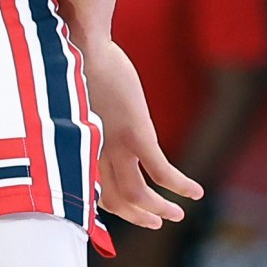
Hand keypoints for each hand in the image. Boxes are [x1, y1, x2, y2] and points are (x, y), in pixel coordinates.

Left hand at [81, 39, 202, 228]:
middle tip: (154, 222)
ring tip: (177, 215)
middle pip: (115, 200)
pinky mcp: (136, 134)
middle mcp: (95, 153)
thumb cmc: (73, 65)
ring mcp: (116, 145)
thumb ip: (79, 119)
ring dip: (160, 209)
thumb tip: (85, 121)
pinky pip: (161, 171)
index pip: (92, 189)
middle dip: (136, 216)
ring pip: (139, 194)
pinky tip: (195, 192)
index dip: (107, 206)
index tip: (123, 211)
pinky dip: (179, 186)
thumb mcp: (71, 101)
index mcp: (80, 147)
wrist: (82, 45)